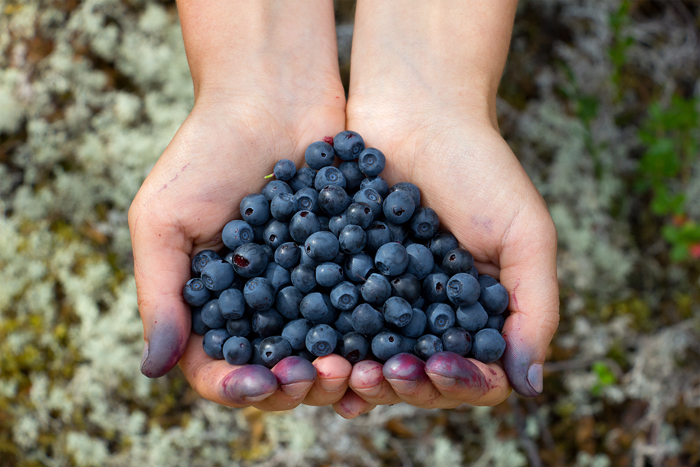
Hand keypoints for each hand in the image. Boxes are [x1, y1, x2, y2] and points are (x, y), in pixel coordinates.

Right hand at [128, 0, 352, 409]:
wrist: (272, 94)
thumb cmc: (206, 152)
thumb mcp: (163, 219)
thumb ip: (160, 294)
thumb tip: (154, 370)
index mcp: (210, 304)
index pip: (217, 366)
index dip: (237, 385)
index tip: (259, 382)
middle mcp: (260, 305)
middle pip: (276, 370)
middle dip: (296, 385)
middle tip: (317, 375)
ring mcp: (307, 288)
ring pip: (322, 351)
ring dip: (337, 370)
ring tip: (354, 366)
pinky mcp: (348, 265)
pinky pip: (361, 312)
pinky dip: (372, 336)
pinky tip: (386, 347)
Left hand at [332, 0, 558, 417]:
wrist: (416, 109)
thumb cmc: (480, 168)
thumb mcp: (525, 234)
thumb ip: (536, 308)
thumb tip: (532, 387)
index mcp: (479, 313)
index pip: (475, 374)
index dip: (457, 382)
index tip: (435, 368)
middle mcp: (432, 315)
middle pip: (420, 376)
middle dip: (402, 385)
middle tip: (378, 375)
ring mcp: (385, 299)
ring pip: (374, 358)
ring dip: (361, 374)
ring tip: (345, 372)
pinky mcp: (344, 278)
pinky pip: (333, 322)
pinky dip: (325, 345)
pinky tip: (314, 357)